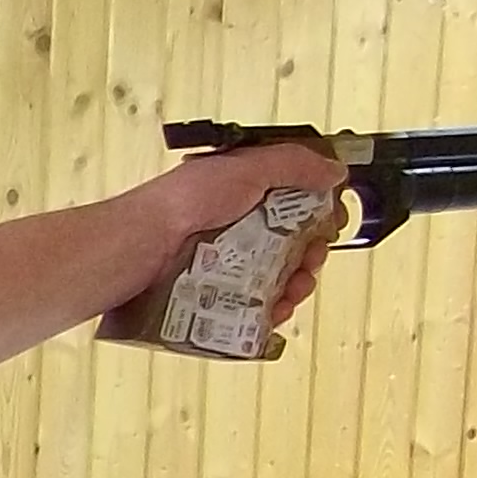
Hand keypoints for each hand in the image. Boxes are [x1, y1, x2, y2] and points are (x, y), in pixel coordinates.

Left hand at [136, 140, 352, 333]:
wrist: (140, 245)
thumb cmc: (185, 201)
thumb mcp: (246, 167)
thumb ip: (294, 165)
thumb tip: (336, 171)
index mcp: (242, 195)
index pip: (295, 207)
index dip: (318, 218)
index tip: (331, 227)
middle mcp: (234, 229)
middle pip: (290, 247)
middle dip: (311, 257)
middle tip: (311, 263)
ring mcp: (222, 265)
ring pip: (274, 280)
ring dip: (295, 287)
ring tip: (294, 291)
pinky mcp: (211, 296)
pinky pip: (249, 309)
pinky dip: (269, 312)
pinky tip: (274, 312)